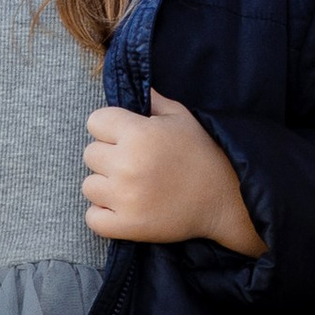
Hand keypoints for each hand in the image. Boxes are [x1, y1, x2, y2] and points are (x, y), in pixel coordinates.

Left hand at [83, 91, 266, 256]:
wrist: (225, 199)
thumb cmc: (202, 154)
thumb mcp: (181, 118)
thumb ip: (152, 101)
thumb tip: (133, 89)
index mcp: (138, 133)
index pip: (95, 121)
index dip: (110, 127)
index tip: (126, 137)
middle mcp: (127, 164)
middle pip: (90, 154)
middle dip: (109, 157)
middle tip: (134, 164)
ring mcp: (125, 198)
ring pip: (89, 186)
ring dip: (106, 186)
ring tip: (132, 187)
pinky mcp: (127, 226)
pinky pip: (93, 218)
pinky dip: (103, 215)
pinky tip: (124, 208)